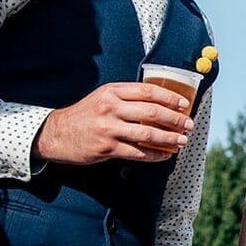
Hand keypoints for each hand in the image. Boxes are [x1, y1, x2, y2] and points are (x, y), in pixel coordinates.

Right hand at [34, 82, 192, 164]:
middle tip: (188, 124)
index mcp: (112, 91)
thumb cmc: (84, 115)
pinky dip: (155, 154)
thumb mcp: (102, 97)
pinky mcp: (106, 148)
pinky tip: (164, 155)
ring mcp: (108, 129)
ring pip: (147, 133)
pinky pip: (137, 152)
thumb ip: (126, 97)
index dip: (170, 97)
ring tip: (182, 141)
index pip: (148, 91)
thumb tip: (159, 102)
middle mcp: (111, 108)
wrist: (56, 134)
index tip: (183, 104)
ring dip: (169, 138)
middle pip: (152, 112)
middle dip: (175, 119)